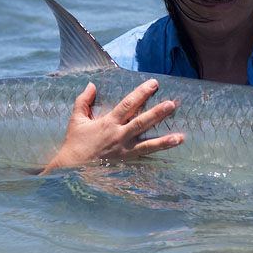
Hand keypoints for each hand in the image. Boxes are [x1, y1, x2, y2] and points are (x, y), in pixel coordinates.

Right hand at [41, 79, 182, 173]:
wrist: (71, 168)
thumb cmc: (75, 143)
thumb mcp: (76, 119)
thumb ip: (83, 100)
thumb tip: (92, 84)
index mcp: (108, 123)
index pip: (128, 104)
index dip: (141, 93)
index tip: (154, 84)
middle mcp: (119, 136)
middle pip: (141, 122)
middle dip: (158, 113)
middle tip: (172, 104)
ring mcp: (124, 151)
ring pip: (148, 145)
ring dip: (164, 141)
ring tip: (180, 137)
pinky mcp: (126, 163)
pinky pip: (144, 159)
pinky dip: (157, 158)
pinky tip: (169, 156)